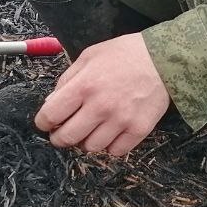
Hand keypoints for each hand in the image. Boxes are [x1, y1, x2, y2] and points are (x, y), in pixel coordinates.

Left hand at [34, 32, 169, 156]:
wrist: (162, 59)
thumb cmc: (124, 54)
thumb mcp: (89, 56)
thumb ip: (68, 79)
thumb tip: (51, 102)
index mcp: (84, 85)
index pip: (50, 115)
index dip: (43, 122)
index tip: (46, 123)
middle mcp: (100, 106)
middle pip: (67, 138)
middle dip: (59, 138)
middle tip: (62, 133)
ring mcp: (120, 120)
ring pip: (91, 148)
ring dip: (86, 141)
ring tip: (90, 129)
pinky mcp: (139, 130)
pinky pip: (115, 151)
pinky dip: (109, 145)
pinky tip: (111, 132)